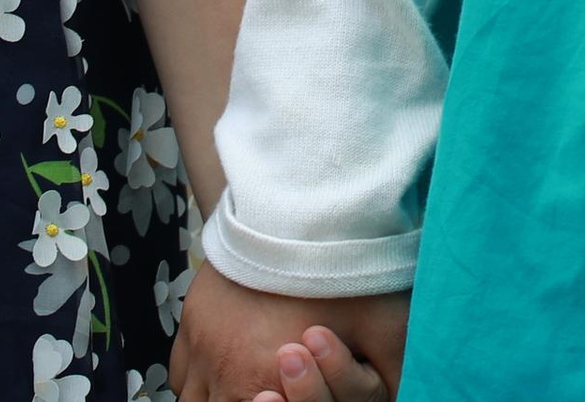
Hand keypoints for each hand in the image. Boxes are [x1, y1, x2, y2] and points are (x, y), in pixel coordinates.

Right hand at [173, 263, 408, 401]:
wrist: (296, 203)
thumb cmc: (342, 268)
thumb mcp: (382, 328)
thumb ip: (387, 376)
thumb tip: (404, 390)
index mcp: (263, 386)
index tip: (280, 398)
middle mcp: (224, 376)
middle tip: (267, 393)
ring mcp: (201, 349)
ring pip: (191, 401)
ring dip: (214, 400)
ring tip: (242, 389)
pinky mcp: (190, 322)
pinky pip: (180, 374)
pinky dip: (197, 381)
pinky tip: (221, 373)